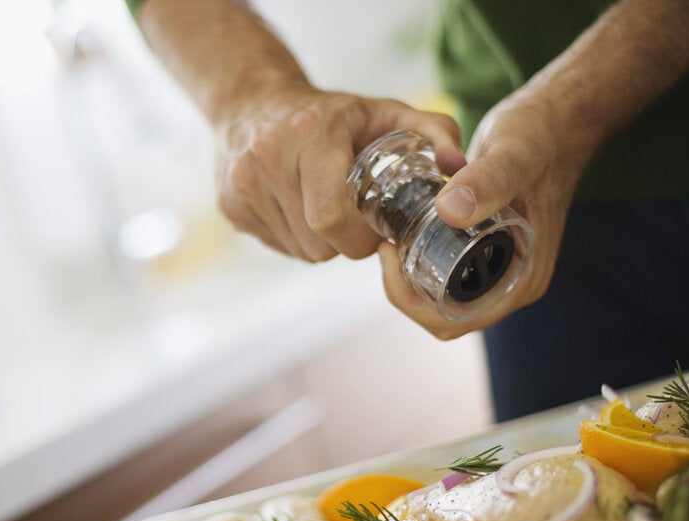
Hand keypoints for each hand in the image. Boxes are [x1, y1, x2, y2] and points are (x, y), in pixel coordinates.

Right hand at [213, 86, 465, 261]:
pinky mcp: (229, 206)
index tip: (373, 231)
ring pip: (298, 250)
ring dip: (321, 243)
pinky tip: (300, 211)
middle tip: (356, 222)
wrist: (252, 101)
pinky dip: (296, 239)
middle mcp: (267, 159)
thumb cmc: (331, 114)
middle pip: (317, 242)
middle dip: (345, 243)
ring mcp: (242, 185)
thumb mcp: (385, 111)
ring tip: (328, 210)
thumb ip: (433, 131)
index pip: (330, 216)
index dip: (357, 237)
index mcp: (310, 135)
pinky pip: (276, 246)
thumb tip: (458, 167)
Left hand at [377, 88, 592, 338]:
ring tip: (391, 239)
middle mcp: (513, 283)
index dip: (413, 301)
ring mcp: (502, 269)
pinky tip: (405, 233)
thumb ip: (488, 181)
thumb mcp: (514, 154)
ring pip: (442, 297)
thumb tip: (449, 212)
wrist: (557, 119)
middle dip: (406, 290)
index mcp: (522, 280)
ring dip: (411, 277)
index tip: (391, 254)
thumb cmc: (542, 135)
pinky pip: (448, 274)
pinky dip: (422, 262)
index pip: (455, 320)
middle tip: (386, 246)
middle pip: (443, 315)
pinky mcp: (490, 251)